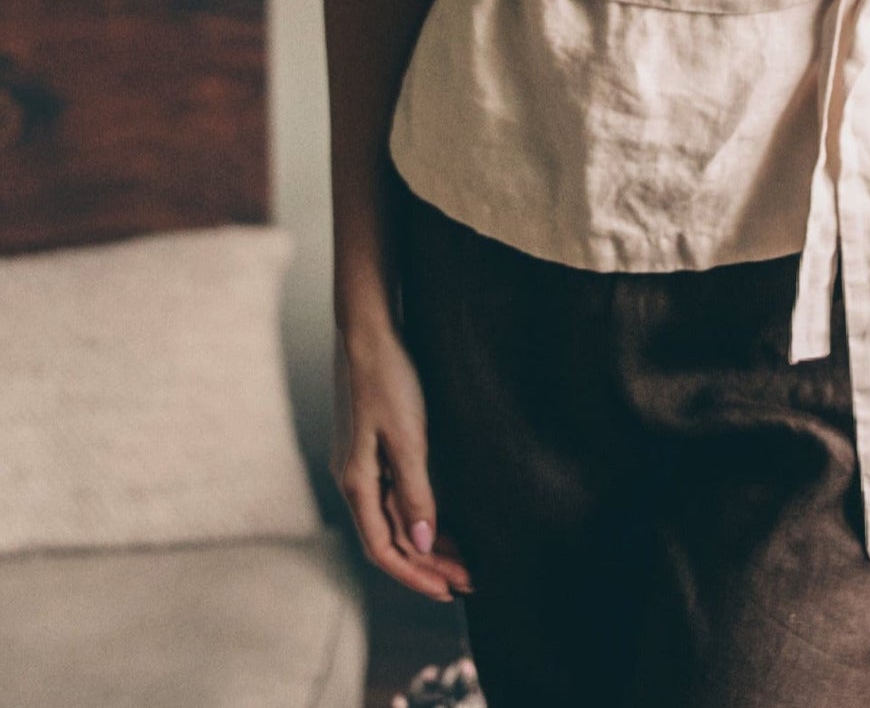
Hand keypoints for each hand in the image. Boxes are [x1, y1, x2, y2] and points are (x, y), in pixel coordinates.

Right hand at [331, 326, 474, 601]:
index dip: (415, 575)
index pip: (383, 549)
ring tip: (462, 558)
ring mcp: (361, 462)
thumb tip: (421, 544)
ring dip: (425, 541)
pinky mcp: (372, 446)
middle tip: (467, 581)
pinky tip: (441, 519)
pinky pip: (394, 494)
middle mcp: (353, 478)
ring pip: (393, 517)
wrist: (369, 328)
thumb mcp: (407, 435)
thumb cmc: (388, 376)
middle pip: (390, 538)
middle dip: (427, 564)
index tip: (450, 590)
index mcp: (355, 481)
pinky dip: (418, 513)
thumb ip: (414, 490)